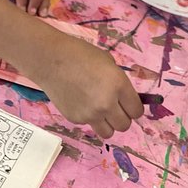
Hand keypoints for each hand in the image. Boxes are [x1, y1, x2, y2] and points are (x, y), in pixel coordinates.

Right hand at [26, 32, 142, 139]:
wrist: (51, 60)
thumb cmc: (81, 54)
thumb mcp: (108, 62)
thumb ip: (119, 82)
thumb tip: (124, 97)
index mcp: (118, 85)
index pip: (137, 111)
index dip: (134, 108)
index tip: (129, 104)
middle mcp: (107, 103)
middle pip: (125, 125)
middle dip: (123, 117)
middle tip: (116, 107)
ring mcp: (91, 114)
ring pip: (109, 133)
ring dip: (109, 124)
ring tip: (101, 111)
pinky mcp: (76, 120)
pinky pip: (90, 125)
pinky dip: (90, 118)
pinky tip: (82, 102)